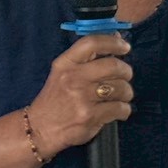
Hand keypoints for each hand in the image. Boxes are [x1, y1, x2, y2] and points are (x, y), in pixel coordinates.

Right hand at [27, 35, 132, 159]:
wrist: (40, 128)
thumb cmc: (55, 98)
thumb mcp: (62, 73)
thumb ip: (87, 58)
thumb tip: (117, 39)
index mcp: (65, 64)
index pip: (92, 43)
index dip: (113, 42)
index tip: (125, 47)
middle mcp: (73, 78)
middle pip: (113, 65)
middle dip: (126, 71)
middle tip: (125, 76)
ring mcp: (82, 98)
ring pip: (121, 88)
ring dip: (126, 92)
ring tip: (121, 96)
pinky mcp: (90, 116)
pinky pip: (120, 108)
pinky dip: (124, 110)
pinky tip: (117, 111)